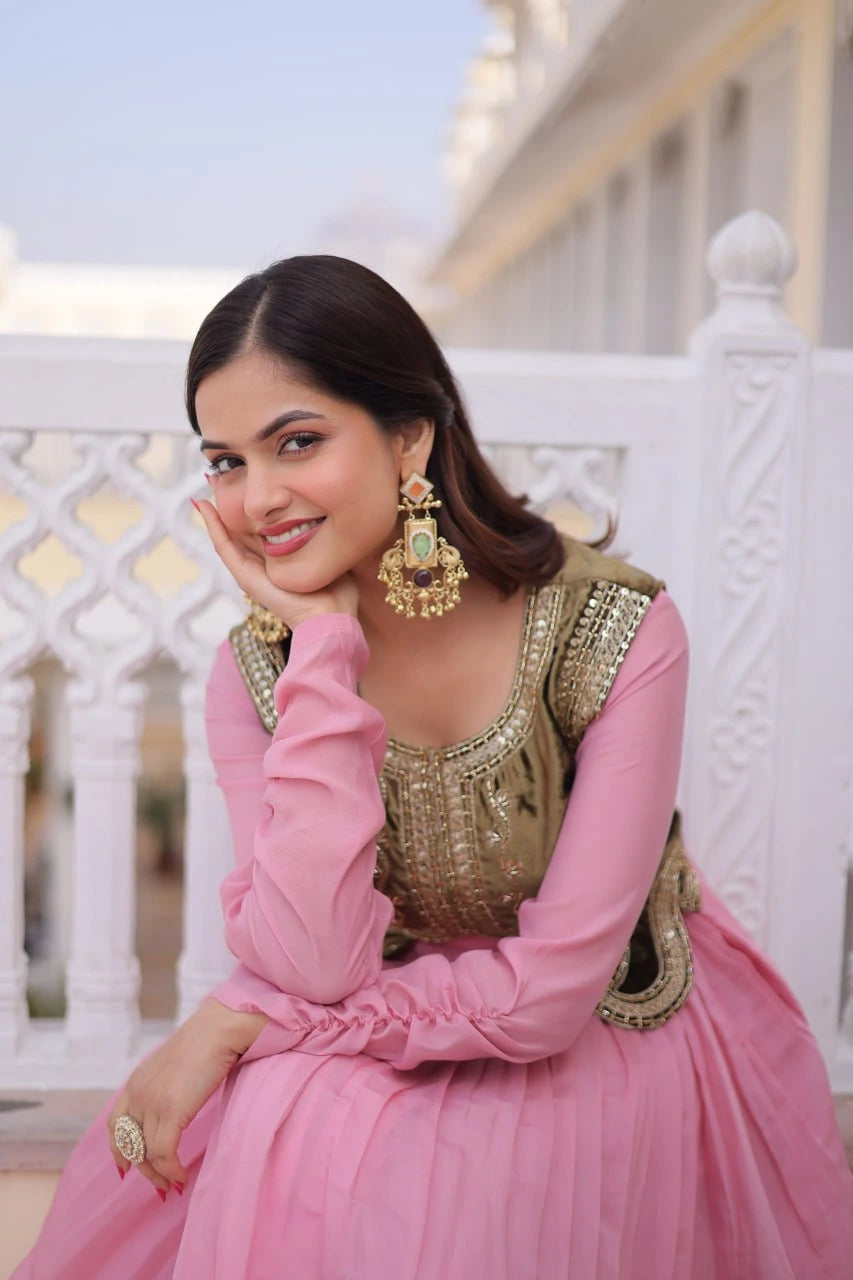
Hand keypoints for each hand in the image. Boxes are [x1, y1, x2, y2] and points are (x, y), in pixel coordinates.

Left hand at [108, 999, 266, 1197]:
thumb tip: (171, 1111)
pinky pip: (164, 1153)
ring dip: (160, 1175)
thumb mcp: (175, 1066)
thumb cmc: (207, 1042)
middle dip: (143, 1170)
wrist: (221, 1027)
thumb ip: (164, 1087)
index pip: (114, 1125)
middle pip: (129, 1144)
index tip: (126, 1169)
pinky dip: (172, 1171)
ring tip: (174, 1185)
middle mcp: (137, 1093)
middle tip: (160, 1186)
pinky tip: (182, 1177)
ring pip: (147, 1154)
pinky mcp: (172, 1110)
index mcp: (136, 1081)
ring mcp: (153, 1102)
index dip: (119, 1150)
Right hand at [192, 497, 358, 628]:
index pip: (261, 530)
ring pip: (226, 537)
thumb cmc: (337, 591)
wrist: (330, 617)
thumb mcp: (328, 554)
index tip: (244, 484)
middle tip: (215, 478)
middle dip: (228, 507)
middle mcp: (262, 565)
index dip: (250, 509)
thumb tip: (332, 516)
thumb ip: (324, 538)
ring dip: (213, 513)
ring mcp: (250, 572)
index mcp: (280, 561)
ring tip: (204, 487)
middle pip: (240, 532)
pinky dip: (213, 526)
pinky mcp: (245, 577)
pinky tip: (203, 507)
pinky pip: (224, 547)